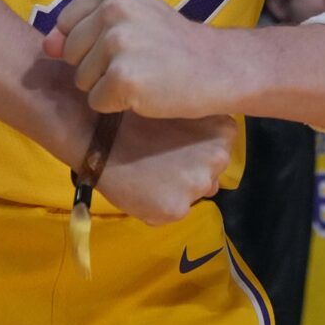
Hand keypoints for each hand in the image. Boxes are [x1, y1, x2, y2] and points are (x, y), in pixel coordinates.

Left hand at [45, 0, 230, 115]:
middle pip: (71, 53)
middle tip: (140, 57)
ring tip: (145, 72)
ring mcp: (119, 42)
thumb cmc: (169, 44)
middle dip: (97, 64)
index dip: (92, 41)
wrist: (217, 67)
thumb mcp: (125, 21)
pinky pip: (97, 102)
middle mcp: (114, 7)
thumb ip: (78, 28)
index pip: (66, 24)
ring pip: (81, 80)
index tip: (130, 38)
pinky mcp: (124, 78)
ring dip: (108, 85)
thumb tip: (47, 46)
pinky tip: (147, 91)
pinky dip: (119, 105)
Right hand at [95, 112, 236, 225]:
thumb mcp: (181, 112)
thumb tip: (210, 162)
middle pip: (211, 174)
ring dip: (177, 189)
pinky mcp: (176, 209)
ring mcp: (198, 185)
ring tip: (149, 173)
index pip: (221, 150)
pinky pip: (172, 212)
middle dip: (191, 170)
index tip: (176, 143)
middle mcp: (218, 159)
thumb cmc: (139, 116)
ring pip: (193, 194)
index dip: (198, 150)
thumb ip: (204, 134)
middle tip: (160, 160)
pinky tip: (141, 188)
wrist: (100, 134)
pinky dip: (159, 205)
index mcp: (224, 132)